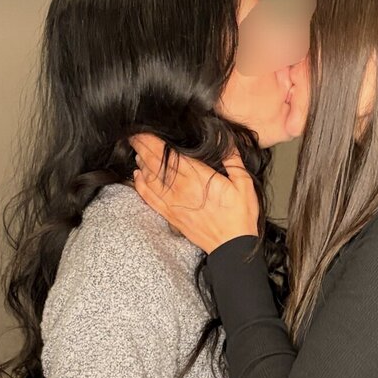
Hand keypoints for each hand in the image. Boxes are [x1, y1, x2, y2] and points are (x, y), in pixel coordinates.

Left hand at [129, 134, 259, 253]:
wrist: (232, 247)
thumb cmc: (239, 216)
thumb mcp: (244, 183)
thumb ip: (233, 159)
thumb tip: (225, 139)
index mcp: (197, 177)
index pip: (168, 154)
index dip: (153, 141)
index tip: (144, 130)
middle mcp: (181, 188)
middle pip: (154, 163)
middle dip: (142, 147)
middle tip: (134, 136)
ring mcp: (174, 203)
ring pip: (149, 179)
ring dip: (141, 163)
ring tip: (136, 151)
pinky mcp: (171, 215)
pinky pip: (150, 198)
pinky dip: (141, 186)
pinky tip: (137, 176)